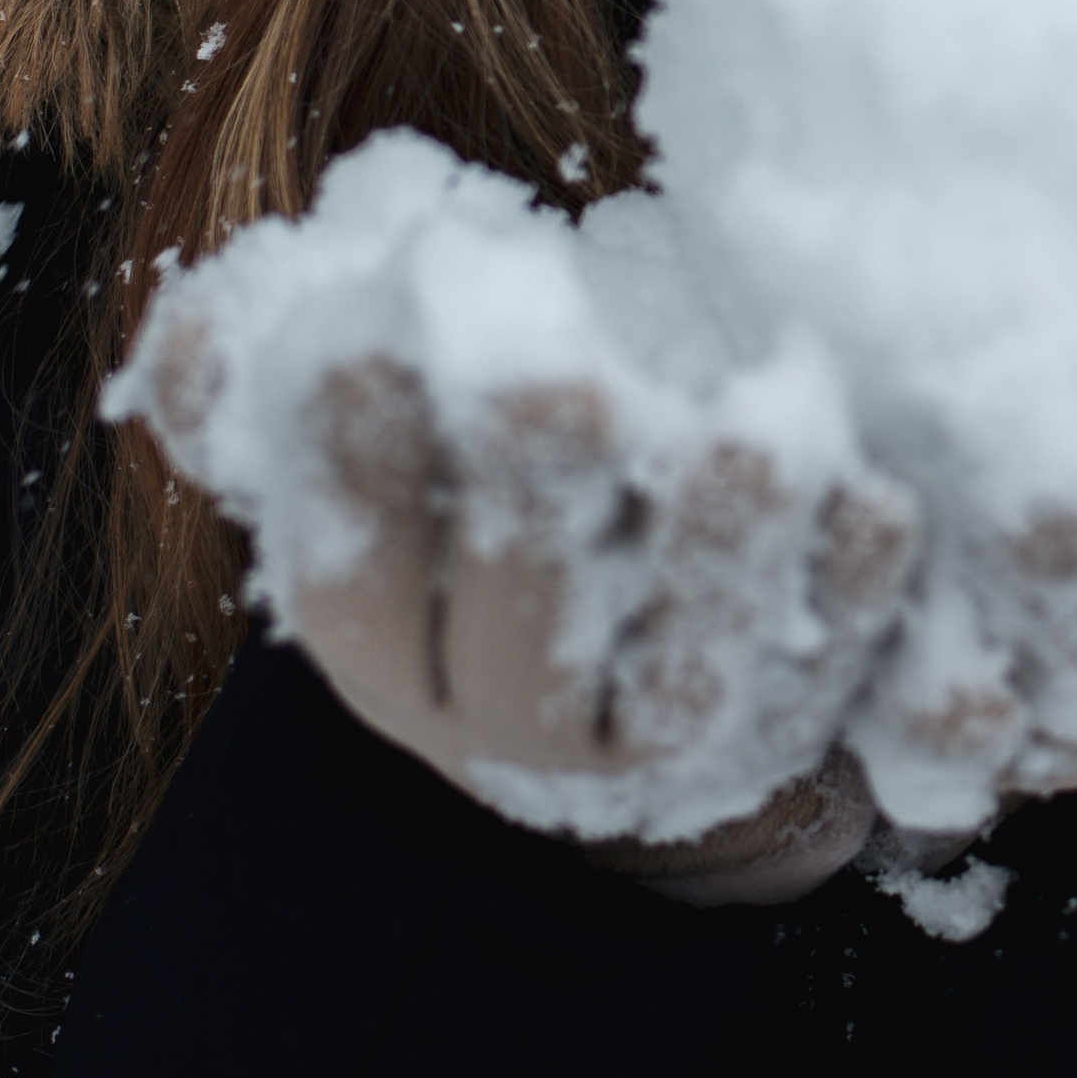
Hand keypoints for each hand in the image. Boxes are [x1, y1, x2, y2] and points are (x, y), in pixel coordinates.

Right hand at [242, 349, 908, 877]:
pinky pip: (835, 677)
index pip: (348, 564)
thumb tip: (194, 328)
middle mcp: (507, 723)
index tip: (378, 329)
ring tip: (761, 432)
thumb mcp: (359, 461)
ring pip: (687, 672)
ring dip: (726, 550)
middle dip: (536, 494)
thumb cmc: (476, 518)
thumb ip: (265, 384)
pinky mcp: (790, 734)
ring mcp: (656, 749)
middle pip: (517, 628)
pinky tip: (882, 496)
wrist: (624, 703)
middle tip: (564, 378)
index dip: (356, 455)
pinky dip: (859, 591)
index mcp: (384, 643)